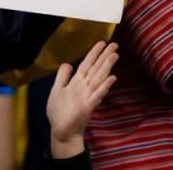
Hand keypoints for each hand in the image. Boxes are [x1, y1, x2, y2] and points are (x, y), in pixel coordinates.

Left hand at [47, 41, 117, 159]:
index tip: (102, 42)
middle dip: (105, 56)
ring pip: (99, 78)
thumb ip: (62, 76)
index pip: (87, 64)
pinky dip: (105, 86)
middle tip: (115, 45)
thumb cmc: (59, 111)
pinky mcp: (88, 106)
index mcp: (77, 82)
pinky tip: (112, 78)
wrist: (61, 131)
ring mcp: (87, 96)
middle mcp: (84, 87)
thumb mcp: (57, 89)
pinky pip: (97, 95)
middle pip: (96, 68)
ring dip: (106, 67)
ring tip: (115, 55)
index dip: (94, 53)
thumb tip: (68, 63)